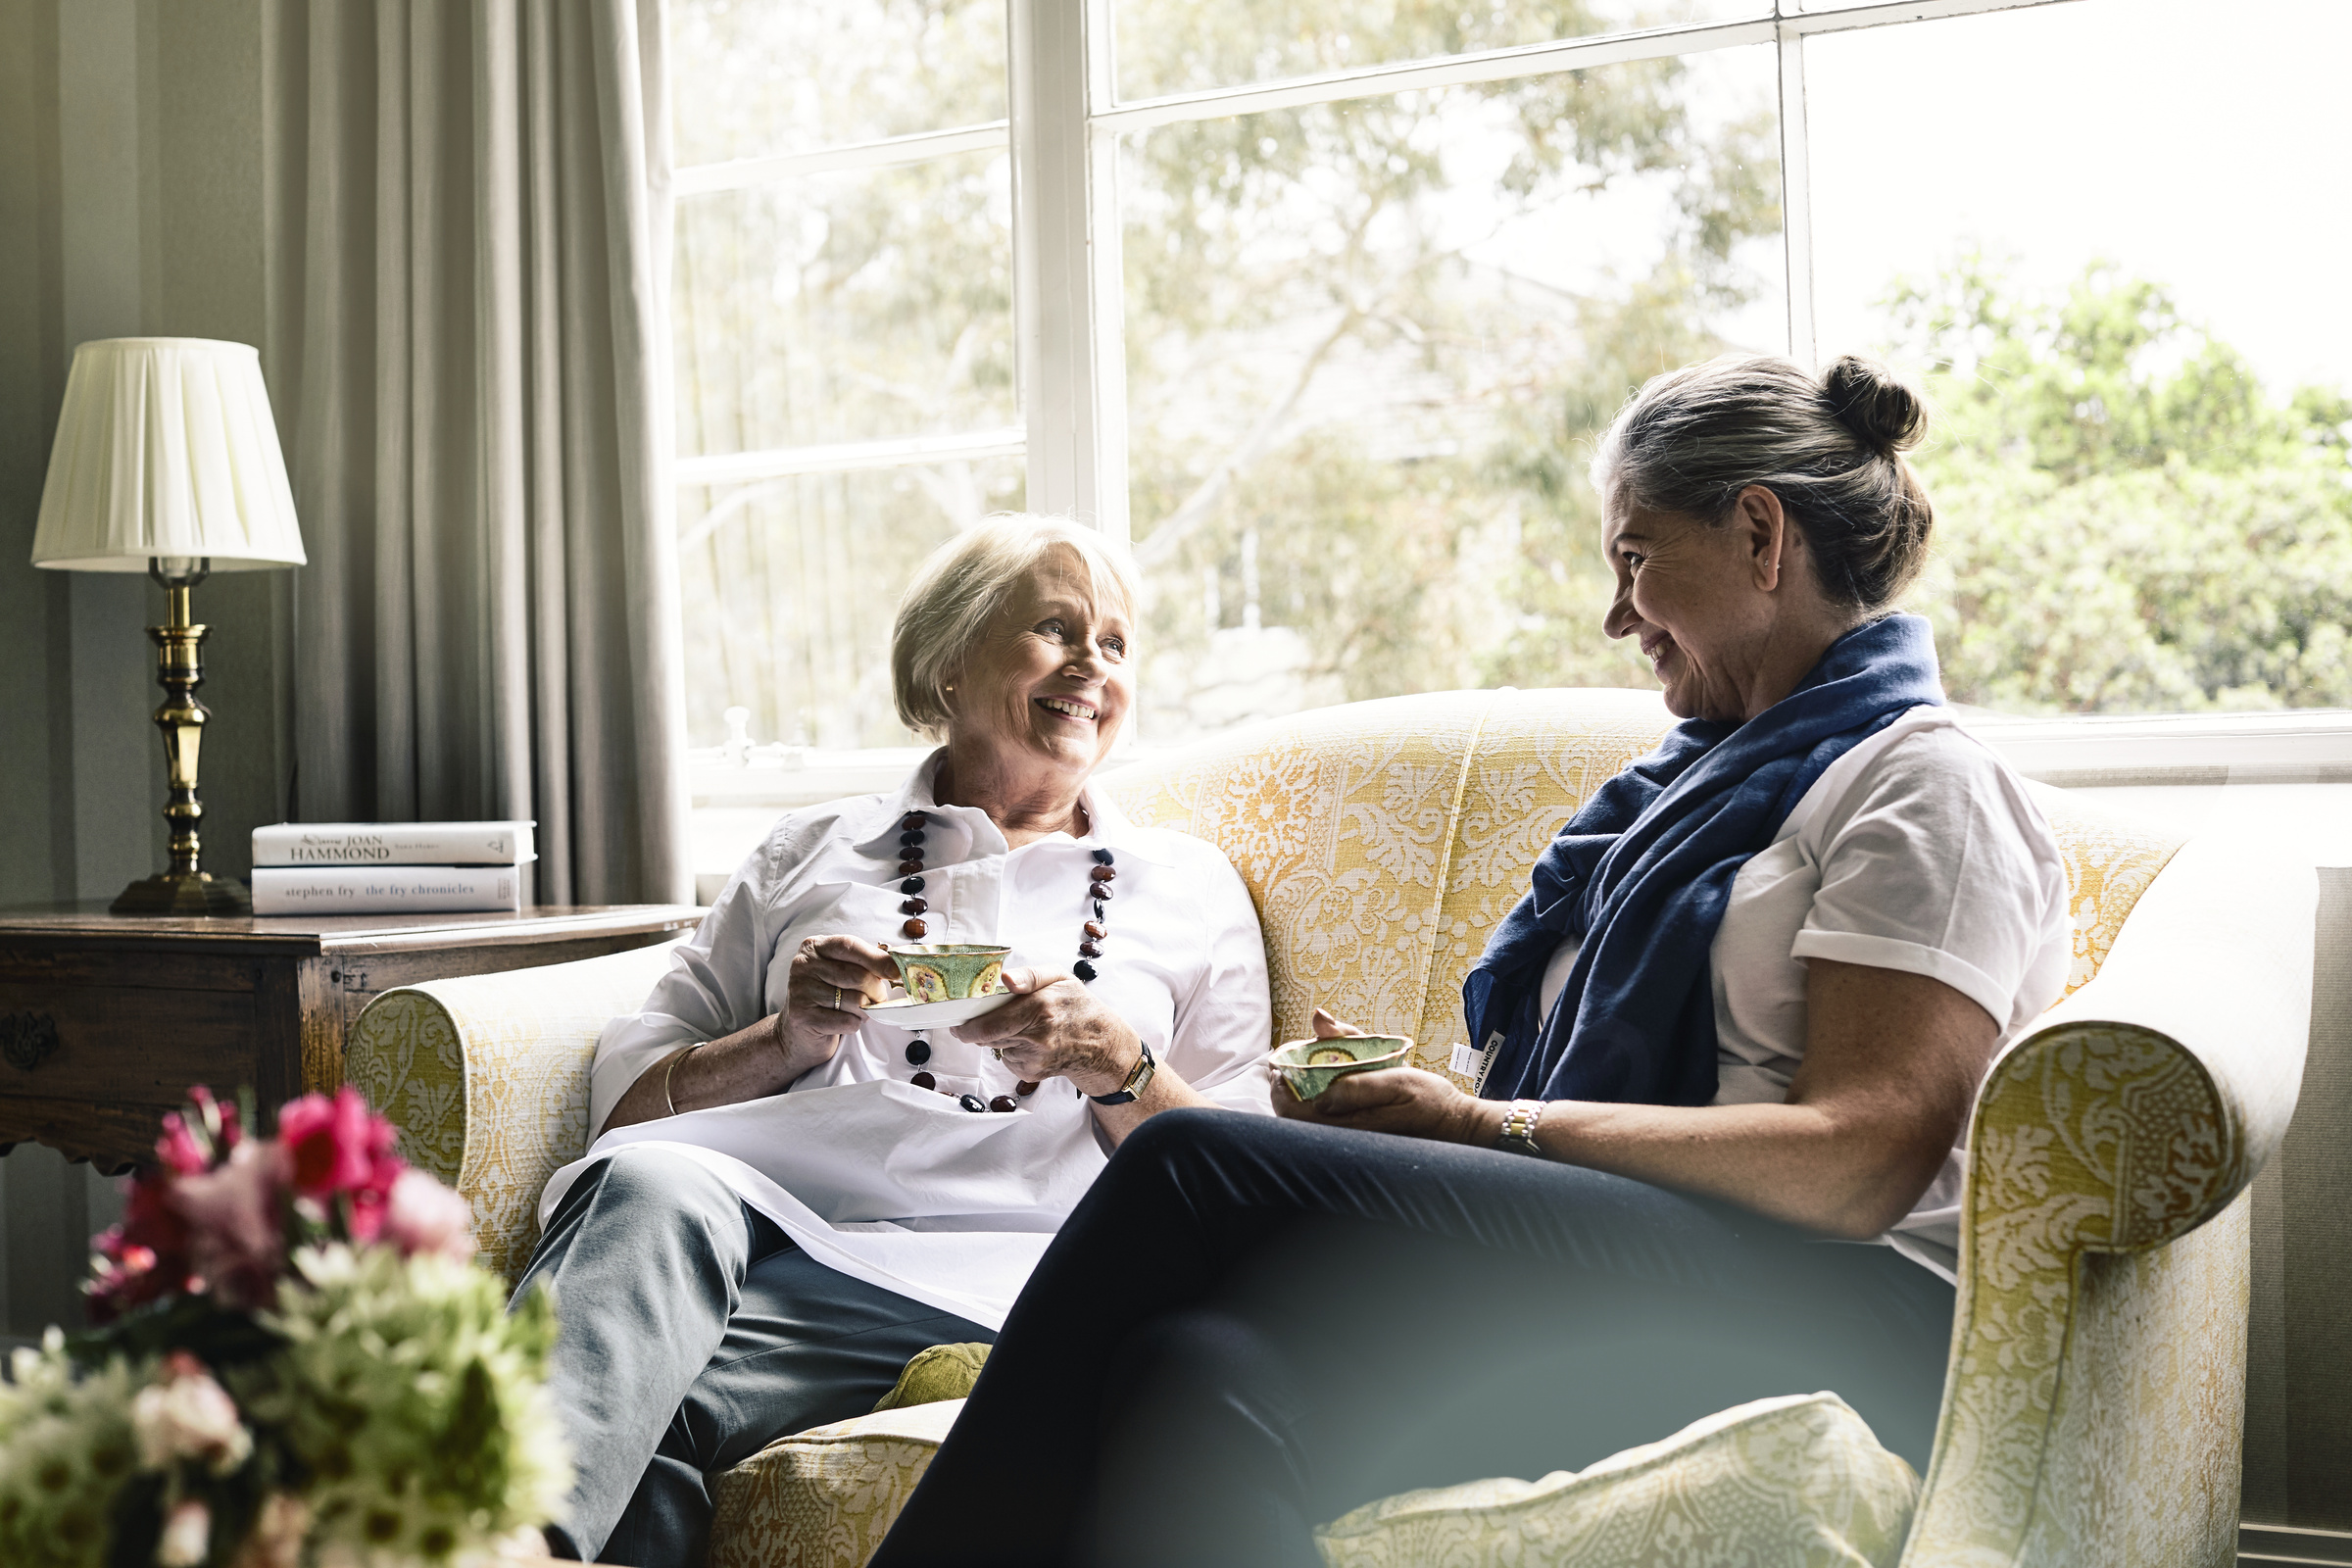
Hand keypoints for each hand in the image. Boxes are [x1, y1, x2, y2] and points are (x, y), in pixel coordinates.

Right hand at [782, 935, 897, 1077]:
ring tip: (856, 1010)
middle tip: (878, 998)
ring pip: (854, 1000)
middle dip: (875, 990)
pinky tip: (845, 1021)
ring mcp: (800, 990)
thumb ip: (863, 962)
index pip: (849, 945)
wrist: (798, 1031)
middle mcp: (803, 965)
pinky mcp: (802, 1016)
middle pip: (856, 975)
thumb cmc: (827, 996)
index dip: (877, 958)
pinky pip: (846, 1021)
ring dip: (864, 1010)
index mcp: (815, 947)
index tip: (896, 971)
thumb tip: (896, 966)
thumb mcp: (841, 971)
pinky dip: (854, 1024)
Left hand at [954, 968, 1141, 1097]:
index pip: (987, 1025)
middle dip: (980, 1028)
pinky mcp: (1031, 1073)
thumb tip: (1006, 979)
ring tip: (1022, 1027)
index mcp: (1039, 1008)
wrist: (1100, 1043)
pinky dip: (1011, 1050)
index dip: (966, 1026)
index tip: (956, 1023)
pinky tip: (1030, 1042)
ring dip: (999, 1037)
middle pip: (987, 1037)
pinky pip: (1007, 1058)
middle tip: (985, 1018)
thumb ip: (1030, 976)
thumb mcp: (1059, 978)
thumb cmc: (1077, 1006)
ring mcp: (1034, 1058)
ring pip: (995, 1047)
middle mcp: (1036, 1037)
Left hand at [1270, 1008, 1495, 1144]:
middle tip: (1283, 1061)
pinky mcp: (1357, 1133)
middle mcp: (1345, 1135)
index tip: (1277, 1063)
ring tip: (1299, 1065)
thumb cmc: (1428, 1101)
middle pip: (1294, 1118)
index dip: (1279, 1088)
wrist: (1455, 1124)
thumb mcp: (1397, 1082)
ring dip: (1297, 1092)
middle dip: (1283, 1088)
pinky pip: (1324, 1117)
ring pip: (1307, 1118)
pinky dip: (1314, 1097)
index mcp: (1349, 1124)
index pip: (1295, 1112)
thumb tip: (1320, 1095)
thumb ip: (1358, 1085)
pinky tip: (1322, 1080)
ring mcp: (1350, 1136)